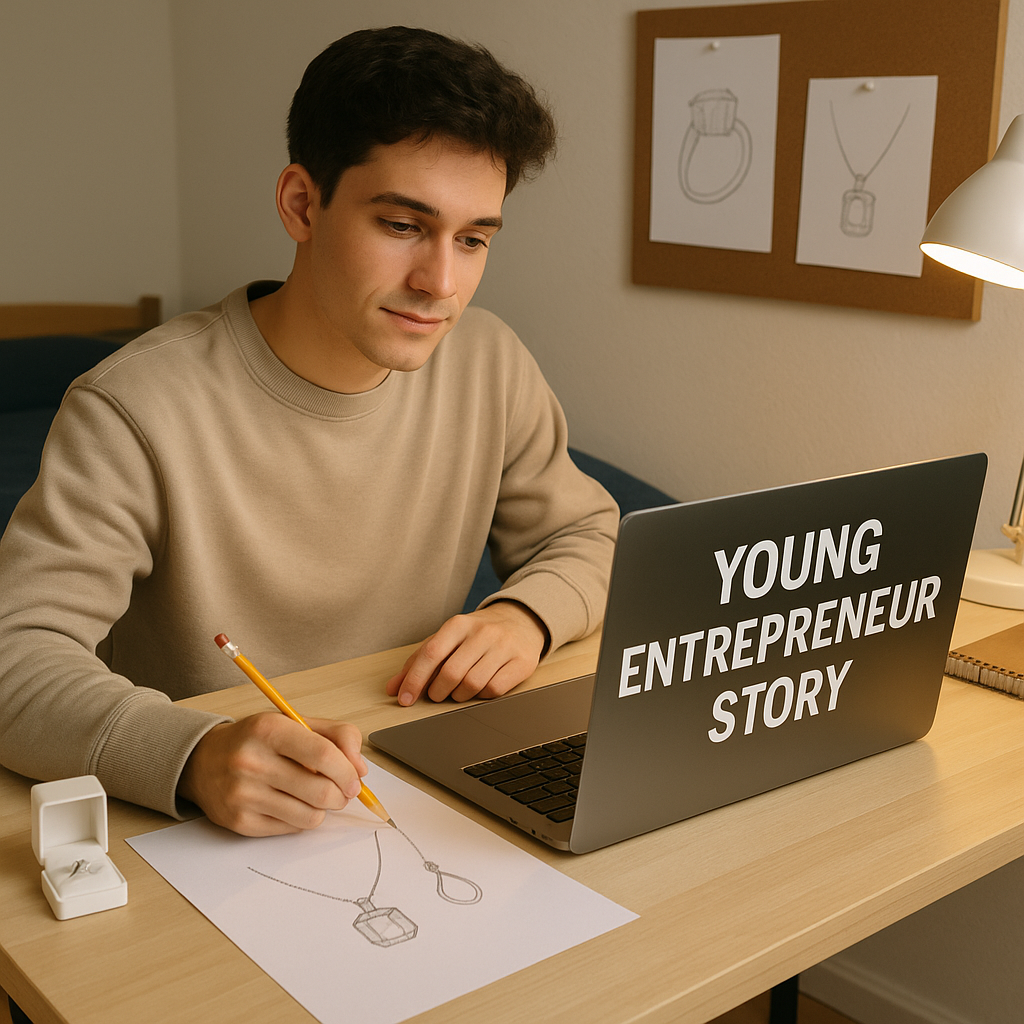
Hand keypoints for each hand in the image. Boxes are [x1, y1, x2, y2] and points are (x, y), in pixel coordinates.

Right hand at [177, 713, 367, 836]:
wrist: (203, 761)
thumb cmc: (257, 740)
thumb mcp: (295, 723)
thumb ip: (336, 736)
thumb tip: (361, 769)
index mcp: (270, 730)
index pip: (323, 755)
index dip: (348, 771)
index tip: (355, 779)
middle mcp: (253, 762)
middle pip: (321, 791)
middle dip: (342, 795)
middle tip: (342, 791)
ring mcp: (244, 795)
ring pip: (310, 816)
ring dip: (324, 809)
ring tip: (317, 796)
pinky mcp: (239, 822)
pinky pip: (291, 829)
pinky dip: (302, 819)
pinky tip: (293, 803)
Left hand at [385, 600, 547, 705]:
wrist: (521, 621)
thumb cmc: (477, 634)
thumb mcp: (447, 639)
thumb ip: (419, 661)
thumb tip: (393, 687)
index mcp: (459, 624)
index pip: (431, 653)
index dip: (414, 679)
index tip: (405, 699)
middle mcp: (482, 632)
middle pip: (451, 673)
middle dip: (438, 691)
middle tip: (437, 694)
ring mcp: (504, 647)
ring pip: (472, 684)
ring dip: (459, 695)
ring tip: (458, 690)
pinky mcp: (521, 662)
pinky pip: (494, 690)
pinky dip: (482, 695)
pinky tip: (480, 688)